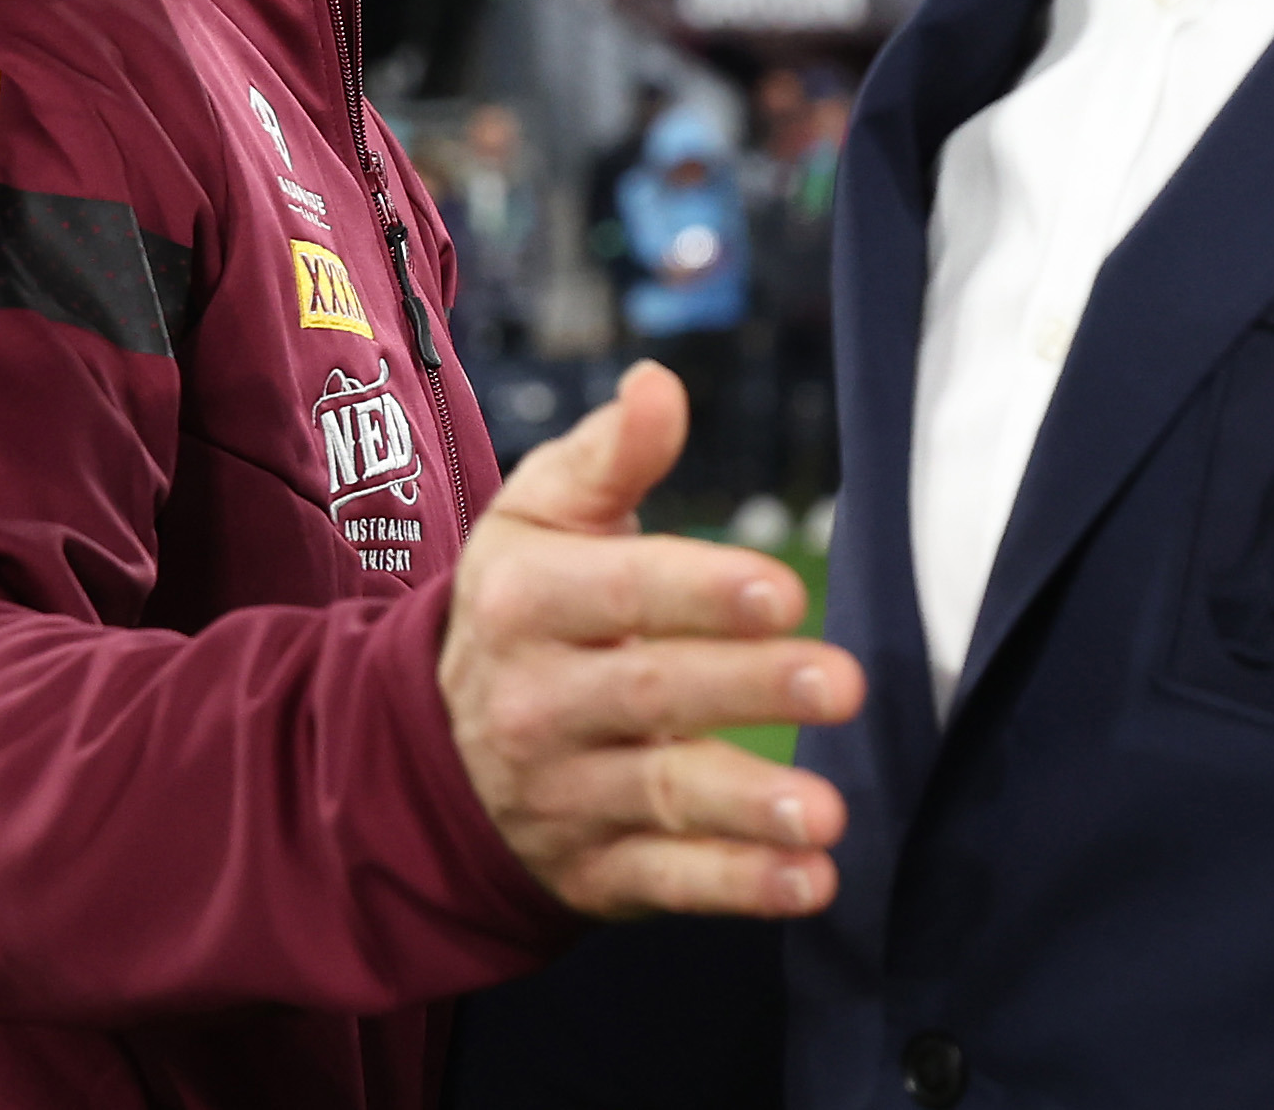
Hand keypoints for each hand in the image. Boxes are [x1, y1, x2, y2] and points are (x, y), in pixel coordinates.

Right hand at [439, 361, 865, 919]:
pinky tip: (809, 881)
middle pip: (650, 694)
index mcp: (525, 600)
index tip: (780, 590)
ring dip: (749, 807)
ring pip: (662, 799)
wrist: (430, 745)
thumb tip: (661, 385)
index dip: (698, 592)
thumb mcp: (540, 516)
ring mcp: (562, 794)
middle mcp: (536, 702)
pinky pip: (669, 881)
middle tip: (843, 681)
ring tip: (825, 812)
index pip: (619, 592)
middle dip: (748, 688)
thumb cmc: (525, 603)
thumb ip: (612, 456)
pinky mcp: (593, 869)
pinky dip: (739, 888)